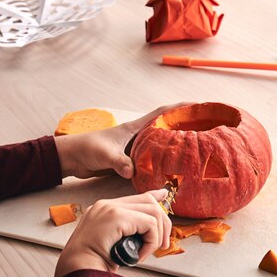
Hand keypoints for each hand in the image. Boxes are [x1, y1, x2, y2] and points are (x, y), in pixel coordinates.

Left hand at [54, 102, 194, 178]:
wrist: (72, 158)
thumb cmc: (87, 149)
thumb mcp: (105, 154)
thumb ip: (119, 162)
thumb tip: (132, 172)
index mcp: (133, 128)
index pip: (161, 113)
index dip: (179, 107)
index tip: (199, 105)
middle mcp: (136, 137)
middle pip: (164, 129)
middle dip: (183, 127)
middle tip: (204, 131)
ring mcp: (133, 149)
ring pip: (158, 146)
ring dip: (173, 148)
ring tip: (194, 152)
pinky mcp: (128, 162)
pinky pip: (150, 161)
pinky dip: (160, 164)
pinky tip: (170, 171)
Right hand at [54, 189, 171, 276]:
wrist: (78, 270)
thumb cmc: (91, 263)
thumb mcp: (111, 242)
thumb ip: (126, 232)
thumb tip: (148, 229)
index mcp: (102, 209)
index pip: (135, 197)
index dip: (153, 197)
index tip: (164, 196)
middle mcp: (105, 204)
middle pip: (148, 201)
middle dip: (163, 223)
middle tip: (162, 245)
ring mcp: (110, 208)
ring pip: (153, 212)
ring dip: (156, 237)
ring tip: (144, 253)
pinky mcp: (117, 216)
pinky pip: (150, 225)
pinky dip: (151, 243)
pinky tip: (139, 255)